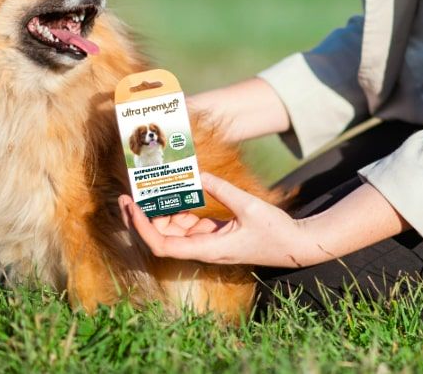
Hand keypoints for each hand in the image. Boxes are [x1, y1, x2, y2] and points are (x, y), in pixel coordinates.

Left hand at [118, 172, 315, 267]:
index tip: (131, 207)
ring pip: (174, 229)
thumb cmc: (274, 231)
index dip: (142, 227)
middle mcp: (202, 248)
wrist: (295, 245)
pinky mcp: (215, 235)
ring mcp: (208, 242)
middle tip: (127, 194)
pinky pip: (190, 223)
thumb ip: (222, 190)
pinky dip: (180, 207)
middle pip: (161, 238)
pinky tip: (175, 190)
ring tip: (147, 187)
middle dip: (142, 218)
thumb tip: (198, 174)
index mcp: (207, 249)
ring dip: (159, 211)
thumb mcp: (249, 206)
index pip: (162, 244)